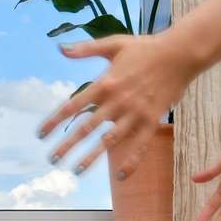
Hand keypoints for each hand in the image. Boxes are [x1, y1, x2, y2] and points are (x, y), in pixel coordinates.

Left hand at [37, 32, 200, 178]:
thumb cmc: (146, 47)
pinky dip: (131, 161)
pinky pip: (140, 145)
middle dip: (67, 145)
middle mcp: (117, 101)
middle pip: (86, 128)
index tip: (40, 135)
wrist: (181, 52)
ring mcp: (135, 112)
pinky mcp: (152, 120)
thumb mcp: (113, 44)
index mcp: (105, 83)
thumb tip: (60, 49)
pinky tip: (121, 176)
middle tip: (52, 160)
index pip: (73, 106)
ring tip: (76, 172)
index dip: (54, 121)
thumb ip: (85, 49)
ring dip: (92, 157)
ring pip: (109, 141)